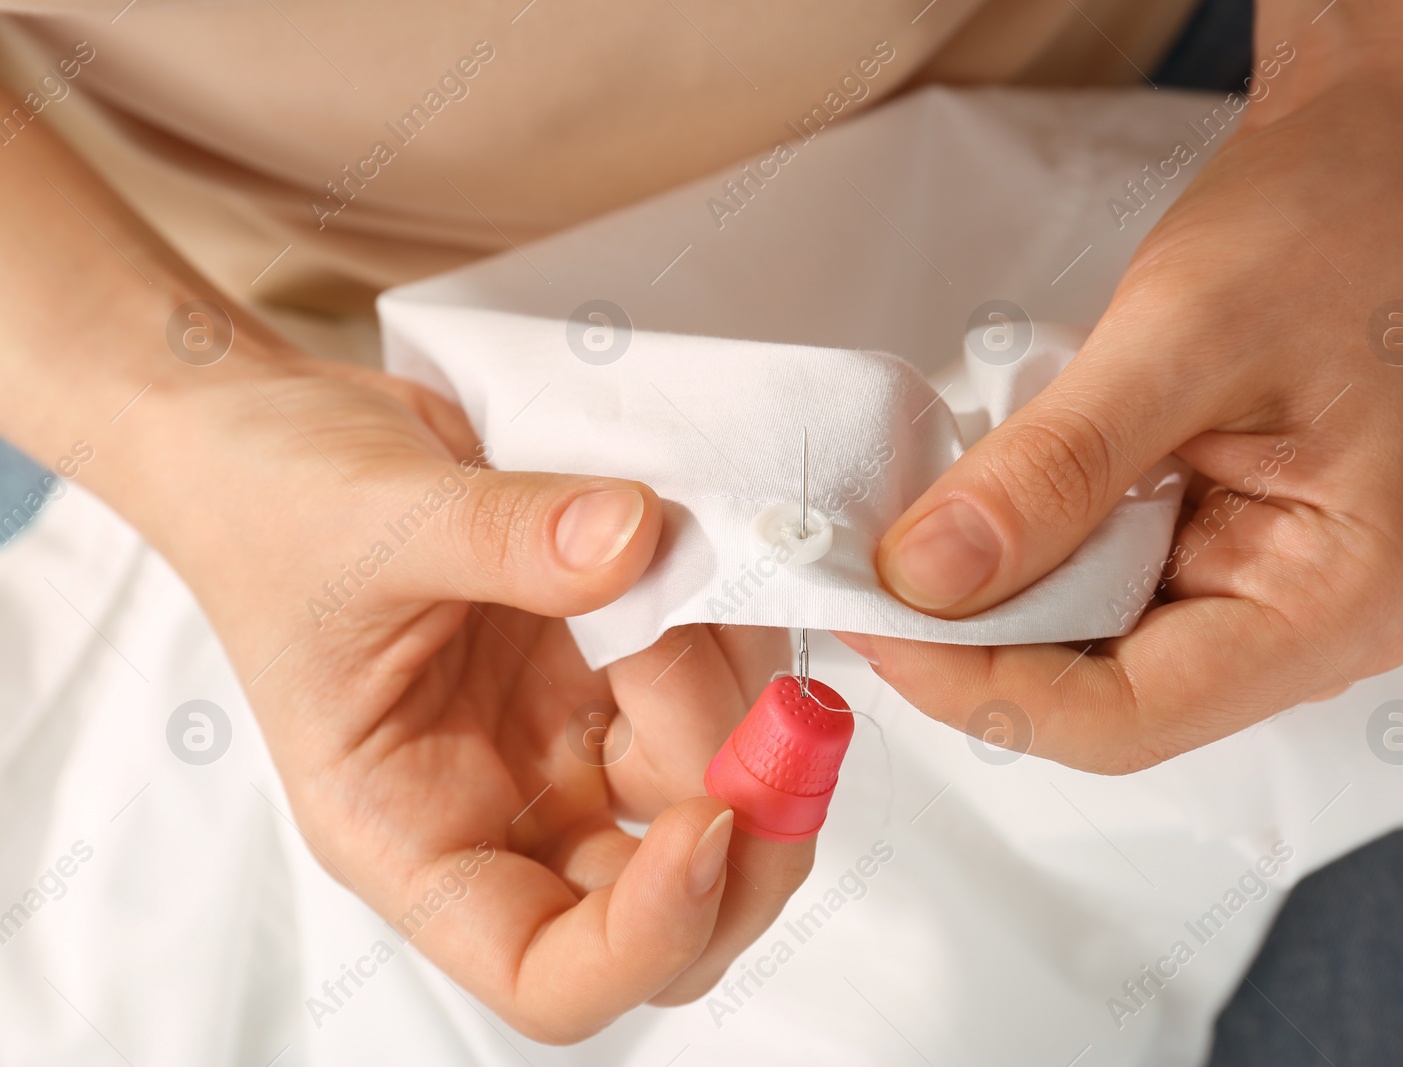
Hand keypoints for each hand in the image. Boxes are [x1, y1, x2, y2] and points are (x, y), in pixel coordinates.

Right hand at [133, 350, 806, 1041]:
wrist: (290, 429)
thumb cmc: (278, 506)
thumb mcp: (366, 522)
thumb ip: (502, 535)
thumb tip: (636, 539)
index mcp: (413, 833)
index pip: (550, 975)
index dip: (651, 934)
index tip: (710, 817)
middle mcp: (506, 808)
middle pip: (670, 907)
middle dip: (748, 824)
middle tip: (775, 711)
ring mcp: (568, 739)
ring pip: (715, 791)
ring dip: (752, 703)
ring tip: (702, 567)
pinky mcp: (612, 667)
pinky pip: (717, 689)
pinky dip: (747, 644)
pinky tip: (720, 563)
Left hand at [838, 4, 1402, 772]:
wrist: (1381, 166)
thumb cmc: (1327, 229)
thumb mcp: (1176, 337)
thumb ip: (1051, 469)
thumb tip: (924, 579)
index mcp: (1335, 604)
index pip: (1122, 718)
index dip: (976, 685)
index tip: (868, 612)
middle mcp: (1308, 636)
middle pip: (1098, 703)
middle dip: (972, 647)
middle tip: (867, 569)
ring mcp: (1263, 603)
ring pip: (1087, 658)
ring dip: (991, 604)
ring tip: (917, 528)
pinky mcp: (1220, 562)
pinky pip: (1098, 597)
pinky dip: (1025, 561)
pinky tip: (985, 507)